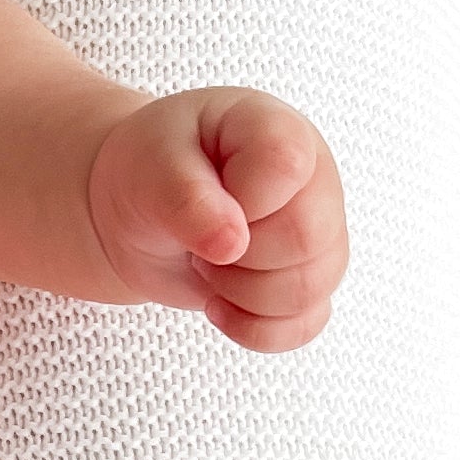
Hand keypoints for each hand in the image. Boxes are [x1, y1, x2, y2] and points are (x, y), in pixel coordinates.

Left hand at [84, 90, 347, 350]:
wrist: (139, 211)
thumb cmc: (151, 170)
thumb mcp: (149, 165)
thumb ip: (184, 196)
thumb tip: (231, 244)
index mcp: (276, 131)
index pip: (285, 165)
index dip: (239, 199)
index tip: (202, 197)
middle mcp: (313, 180)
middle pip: (306, 238)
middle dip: (235, 254)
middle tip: (196, 238)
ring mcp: (320, 235)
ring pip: (309, 289)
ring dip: (239, 293)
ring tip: (207, 262)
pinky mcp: (307, 283)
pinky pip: (305, 324)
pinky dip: (253, 328)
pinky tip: (218, 305)